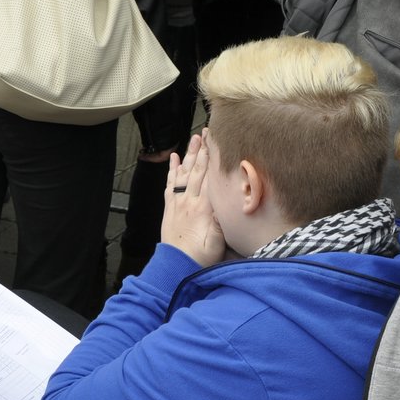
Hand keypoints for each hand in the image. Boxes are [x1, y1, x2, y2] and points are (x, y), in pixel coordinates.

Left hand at [161, 131, 225, 266]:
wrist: (178, 267)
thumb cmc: (202, 256)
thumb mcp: (219, 238)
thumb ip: (223, 217)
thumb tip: (229, 196)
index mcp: (205, 206)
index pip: (210, 175)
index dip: (213, 157)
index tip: (216, 140)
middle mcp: (190, 201)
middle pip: (197, 170)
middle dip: (202, 150)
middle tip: (205, 132)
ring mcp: (179, 204)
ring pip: (183, 174)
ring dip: (188, 156)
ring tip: (193, 139)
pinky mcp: (170, 210)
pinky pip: (170, 186)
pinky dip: (172, 171)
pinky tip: (174, 159)